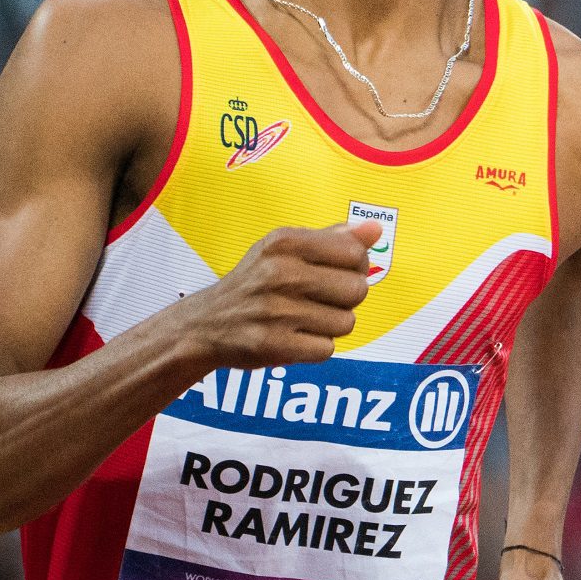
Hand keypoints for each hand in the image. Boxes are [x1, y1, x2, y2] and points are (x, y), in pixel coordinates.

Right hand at [173, 223, 378, 367]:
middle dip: (346, 300)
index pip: (355, 254)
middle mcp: (279, 273)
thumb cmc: (256, 282)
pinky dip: (316, 347)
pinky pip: (327, 349)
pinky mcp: (272, 345)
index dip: (356, 268)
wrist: (204, 325)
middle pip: (357, 290)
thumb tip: (376, 230)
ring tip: (303, 319)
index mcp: (284, 242)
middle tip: (320, 300)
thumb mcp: (284, 249)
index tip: (338, 273)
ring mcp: (275, 310)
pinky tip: (294, 337)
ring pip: (346, 323)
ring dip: (331, 326)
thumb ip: (332, 238)